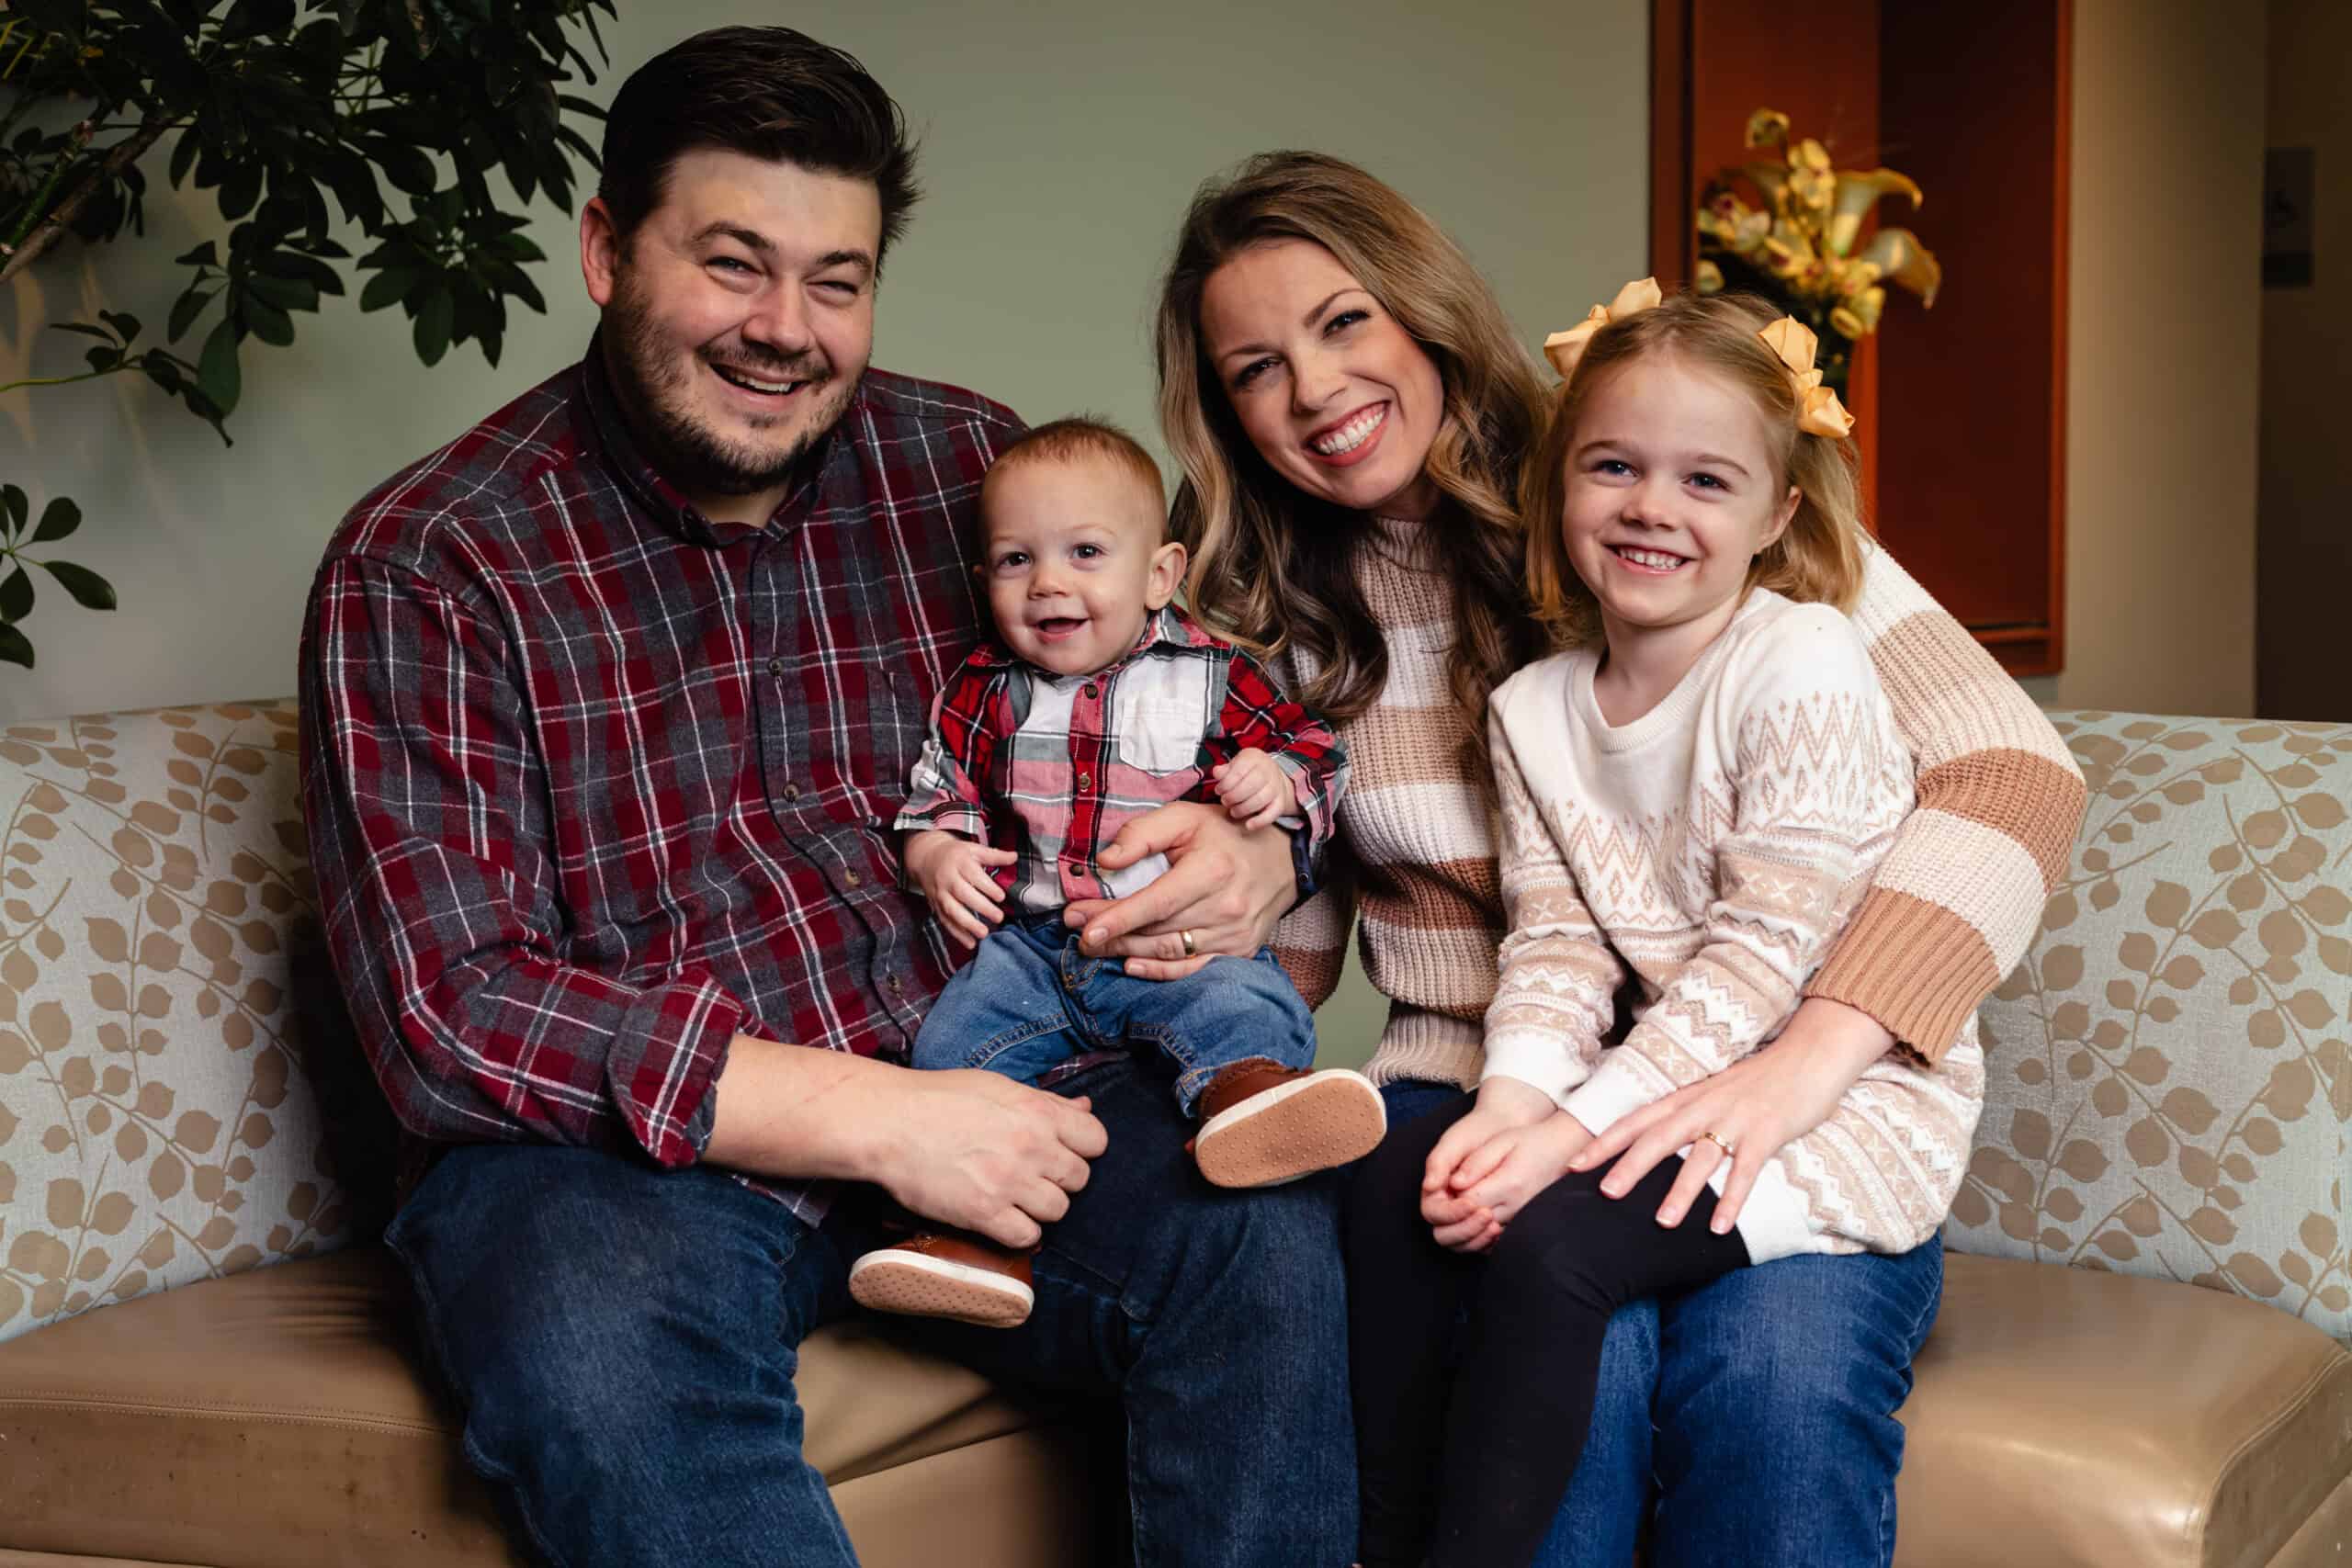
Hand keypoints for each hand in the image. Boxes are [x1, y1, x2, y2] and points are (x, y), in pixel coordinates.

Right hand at [871, 1068, 1108, 1248]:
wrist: (888, 1122)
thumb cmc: (939, 1098)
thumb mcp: (999, 1087)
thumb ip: (1046, 1101)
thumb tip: (1085, 1106)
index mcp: (1037, 1112)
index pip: (1097, 1139)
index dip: (1082, 1147)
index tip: (1061, 1150)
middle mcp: (1031, 1146)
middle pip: (1080, 1178)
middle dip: (1060, 1178)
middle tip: (1032, 1175)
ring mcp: (1008, 1182)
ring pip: (1059, 1210)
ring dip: (1040, 1207)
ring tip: (1015, 1197)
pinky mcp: (984, 1213)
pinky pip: (1028, 1236)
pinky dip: (1019, 1232)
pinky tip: (1002, 1217)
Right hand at [904, 829, 1017, 948]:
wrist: (926, 858)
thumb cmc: (955, 854)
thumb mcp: (973, 849)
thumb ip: (994, 855)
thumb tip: (1014, 857)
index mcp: (959, 863)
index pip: (973, 875)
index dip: (987, 886)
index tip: (1001, 896)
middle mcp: (948, 879)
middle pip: (962, 893)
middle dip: (980, 907)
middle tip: (999, 917)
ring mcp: (941, 894)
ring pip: (952, 910)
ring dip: (967, 924)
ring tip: (984, 934)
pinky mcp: (936, 906)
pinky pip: (946, 921)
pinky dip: (957, 934)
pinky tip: (970, 943)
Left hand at [1062, 802, 1295, 979]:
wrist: (1283, 859)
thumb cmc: (1226, 834)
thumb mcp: (1186, 817)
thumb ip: (1143, 834)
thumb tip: (1106, 860)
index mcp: (1212, 870)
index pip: (1156, 902)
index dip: (1118, 917)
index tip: (1082, 925)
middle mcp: (1225, 907)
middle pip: (1156, 929)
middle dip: (1111, 933)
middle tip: (1076, 932)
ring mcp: (1234, 934)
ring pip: (1169, 950)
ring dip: (1127, 951)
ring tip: (1095, 945)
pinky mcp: (1238, 950)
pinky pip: (1193, 968)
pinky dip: (1160, 971)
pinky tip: (1132, 965)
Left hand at [1211, 748, 1293, 829]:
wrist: (1271, 775)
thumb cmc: (1248, 771)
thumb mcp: (1235, 764)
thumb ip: (1225, 770)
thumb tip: (1217, 773)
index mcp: (1255, 758)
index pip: (1239, 771)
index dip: (1226, 784)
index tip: (1219, 791)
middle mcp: (1269, 770)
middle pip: (1251, 785)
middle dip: (1234, 796)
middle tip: (1225, 801)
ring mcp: (1276, 786)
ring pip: (1261, 800)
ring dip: (1243, 809)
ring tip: (1233, 811)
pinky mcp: (1281, 801)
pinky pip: (1273, 813)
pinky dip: (1260, 821)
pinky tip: (1248, 825)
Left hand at [1438, 1113, 1594, 1252]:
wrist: (1561, 1149)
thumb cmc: (1530, 1141)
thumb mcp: (1502, 1142)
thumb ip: (1477, 1162)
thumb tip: (1454, 1183)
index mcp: (1509, 1184)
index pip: (1467, 1201)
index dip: (1452, 1197)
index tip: (1448, 1184)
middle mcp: (1516, 1205)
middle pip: (1473, 1222)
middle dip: (1456, 1215)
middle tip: (1451, 1197)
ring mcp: (1521, 1216)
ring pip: (1484, 1234)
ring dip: (1467, 1225)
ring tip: (1461, 1206)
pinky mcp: (1522, 1221)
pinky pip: (1497, 1237)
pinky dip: (1482, 1233)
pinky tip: (1475, 1217)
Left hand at [1569, 996, 1894, 1231]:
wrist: (1808, 1055)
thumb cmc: (1757, 1080)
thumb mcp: (1712, 1093)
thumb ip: (1685, 1115)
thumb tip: (1653, 1144)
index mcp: (1687, 1097)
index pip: (1637, 1120)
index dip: (1605, 1142)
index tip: (1574, 1164)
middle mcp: (1705, 1106)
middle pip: (1659, 1137)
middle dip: (1630, 1166)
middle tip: (1604, 1193)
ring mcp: (1736, 1119)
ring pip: (1702, 1158)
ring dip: (1682, 1191)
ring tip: (1663, 1223)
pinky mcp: (1768, 1132)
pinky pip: (1747, 1170)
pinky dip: (1734, 1198)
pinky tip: (1721, 1227)